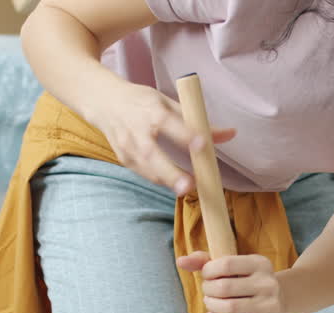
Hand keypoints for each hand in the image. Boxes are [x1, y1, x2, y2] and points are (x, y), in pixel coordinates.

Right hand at [89, 81, 235, 195]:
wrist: (103, 102)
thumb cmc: (141, 101)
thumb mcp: (167, 102)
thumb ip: (197, 120)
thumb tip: (230, 134)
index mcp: (150, 110)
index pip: (168, 122)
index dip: (185, 134)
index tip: (203, 144)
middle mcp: (136, 130)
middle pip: (152, 154)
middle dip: (170, 173)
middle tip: (189, 187)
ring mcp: (126, 147)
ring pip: (147, 169)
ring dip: (167, 181)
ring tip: (188, 190)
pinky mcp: (124, 159)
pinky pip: (145, 173)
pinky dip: (160, 180)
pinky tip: (175, 185)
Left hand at [176, 252, 285, 312]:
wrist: (279, 302)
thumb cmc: (246, 281)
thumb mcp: (232, 267)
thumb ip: (205, 261)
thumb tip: (180, 262)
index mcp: (260, 263)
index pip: (226, 264)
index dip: (208, 271)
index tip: (206, 276)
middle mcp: (268, 283)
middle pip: (225, 287)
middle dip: (208, 290)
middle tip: (207, 292)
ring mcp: (271, 305)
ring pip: (230, 308)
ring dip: (212, 306)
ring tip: (210, 304)